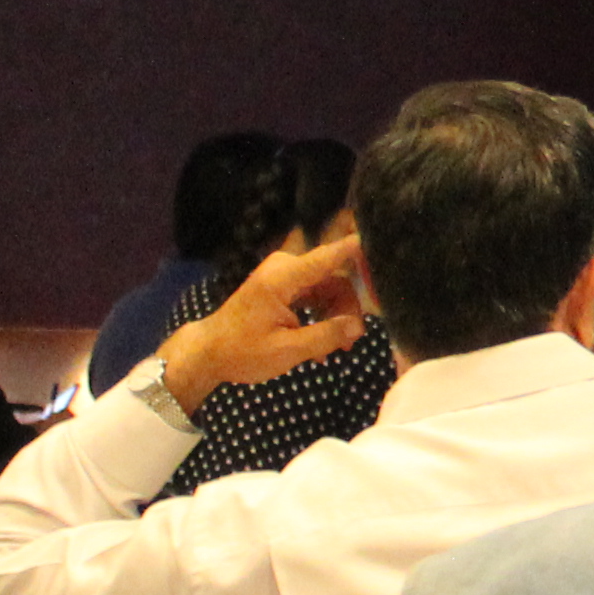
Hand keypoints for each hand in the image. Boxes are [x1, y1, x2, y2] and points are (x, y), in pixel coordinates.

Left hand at [158, 229, 366, 404]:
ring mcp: (284, 277)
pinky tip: (323, 346)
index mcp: (283, 277)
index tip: (385, 241)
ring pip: (328, 289)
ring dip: (336, 317)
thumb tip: (359, 327)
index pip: (330, 256)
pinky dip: (322, 317)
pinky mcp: (283, 288)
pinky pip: (315, 295)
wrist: (208, 353)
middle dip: (348, 308)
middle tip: (353, 341)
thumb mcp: (286, 350)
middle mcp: (285, 269)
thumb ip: (326, 336)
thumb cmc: (241, 351)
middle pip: (334, 278)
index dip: (359, 249)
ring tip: (337, 349)